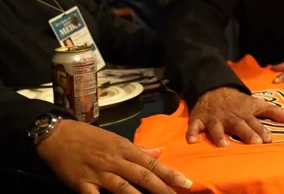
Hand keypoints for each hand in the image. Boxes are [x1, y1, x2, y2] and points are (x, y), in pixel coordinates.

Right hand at [37, 119, 191, 193]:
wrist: (58, 134)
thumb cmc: (90, 137)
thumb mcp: (116, 139)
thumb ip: (139, 148)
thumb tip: (160, 151)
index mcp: (125, 149)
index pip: (152, 164)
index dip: (170, 174)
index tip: (186, 183)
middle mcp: (114, 161)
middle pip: (142, 176)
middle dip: (161, 188)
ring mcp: (98, 173)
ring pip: (122, 187)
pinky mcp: (81, 184)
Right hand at [187, 87, 283, 146]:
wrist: (214, 88)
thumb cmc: (237, 100)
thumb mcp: (256, 103)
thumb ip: (273, 112)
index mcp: (244, 114)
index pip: (255, 123)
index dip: (262, 131)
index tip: (269, 139)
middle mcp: (230, 117)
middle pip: (239, 126)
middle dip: (246, 133)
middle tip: (254, 143)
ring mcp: (214, 119)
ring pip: (217, 128)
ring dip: (219, 136)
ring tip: (224, 145)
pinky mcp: (199, 120)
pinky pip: (194, 127)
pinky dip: (192, 133)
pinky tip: (192, 141)